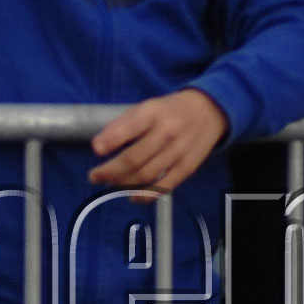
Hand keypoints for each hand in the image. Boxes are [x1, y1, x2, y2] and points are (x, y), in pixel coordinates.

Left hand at [88, 89, 229, 197]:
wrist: (208, 111)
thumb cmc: (168, 110)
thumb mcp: (144, 107)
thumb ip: (121, 124)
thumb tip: (99, 146)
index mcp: (153, 113)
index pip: (130, 128)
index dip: (111, 140)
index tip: (96, 150)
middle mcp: (166, 132)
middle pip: (135, 158)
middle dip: (110, 170)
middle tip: (94, 176)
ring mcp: (179, 151)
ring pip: (147, 175)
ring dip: (124, 184)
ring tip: (111, 184)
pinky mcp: (187, 167)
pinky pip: (165, 186)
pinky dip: (146, 195)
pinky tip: (133, 197)